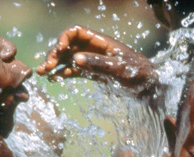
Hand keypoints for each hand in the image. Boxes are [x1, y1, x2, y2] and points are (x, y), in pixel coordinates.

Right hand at [37, 25, 156, 88]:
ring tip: (43, 73)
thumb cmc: (139, 74)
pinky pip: (75, 70)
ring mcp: (93, 61)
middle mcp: (94, 49)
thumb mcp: (120, 69)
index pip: (76, 32)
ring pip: (69, 59)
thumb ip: (98, 64)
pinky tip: (55, 78)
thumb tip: (76, 59)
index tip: (59, 52)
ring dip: (56, 64)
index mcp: (100, 42)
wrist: (150, 87)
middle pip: (68, 46)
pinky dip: (64, 73)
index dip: (64, 39)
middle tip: (46, 67)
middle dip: (55, 54)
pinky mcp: (94, 73)